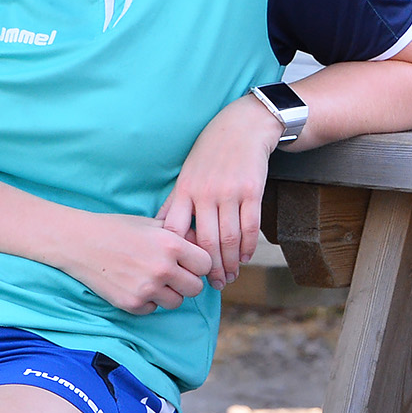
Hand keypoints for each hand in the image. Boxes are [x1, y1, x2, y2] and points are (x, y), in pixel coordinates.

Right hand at [62, 212, 215, 314]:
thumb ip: (182, 237)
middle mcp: (162, 269)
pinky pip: (153, 309)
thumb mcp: (154, 224)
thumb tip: (206, 246)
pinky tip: (135, 285)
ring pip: (176, 302)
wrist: (79, 242)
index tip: (188, 261)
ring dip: (169, 293)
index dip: (198, 263)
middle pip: (195, 287)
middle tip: (172, 273)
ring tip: (153, 279)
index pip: (206, 264)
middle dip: (187, 281)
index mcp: (172, 245)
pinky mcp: (132, 303)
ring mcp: (147, 288)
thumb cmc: (118, 229)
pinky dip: (148, 301)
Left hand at [159, 95, 282, 287]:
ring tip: (230, 276)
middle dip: (210, 268)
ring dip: (231, 262)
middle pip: (206, 241)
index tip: (184, 272)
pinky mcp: (252, 191)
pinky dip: (248, 246)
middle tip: (213, 285)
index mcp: (185, 191)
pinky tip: (246, 257)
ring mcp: (230, 193)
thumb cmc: (210, 153)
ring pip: (230, 238)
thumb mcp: (186, 174)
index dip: (180, 256)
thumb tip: (159, 231)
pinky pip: (250, 226)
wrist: (242, 127)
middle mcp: (205, 193)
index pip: (176, 232)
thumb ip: (175, 203)